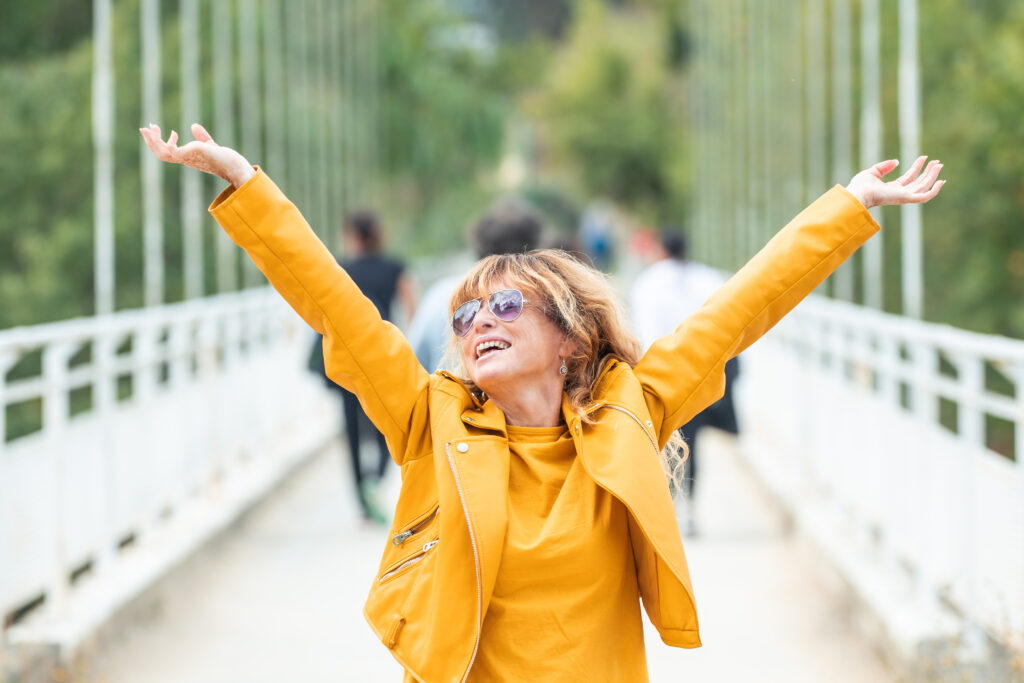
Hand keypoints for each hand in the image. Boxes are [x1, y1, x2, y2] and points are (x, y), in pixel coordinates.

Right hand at [139, 123, 254, 187]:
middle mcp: (185, 159)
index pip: (168, 152)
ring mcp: (186, 158)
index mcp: (188, 157)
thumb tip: (194, 126)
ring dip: (152, 141)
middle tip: (145, 128)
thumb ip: (202, 137)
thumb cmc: (225, 159)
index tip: (162, 130)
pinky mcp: (189, 155)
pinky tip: (173, 132)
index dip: (161, 142)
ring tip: (149, 128)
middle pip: (160, 153)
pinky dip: (165, 142)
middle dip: (150, 141)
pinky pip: (170, 151)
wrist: (235, 167)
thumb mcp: (209, 145)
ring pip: (161, 153)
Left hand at [845, 156, 944, 209]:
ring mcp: (903, 197)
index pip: (909, 178)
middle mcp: (899, 194)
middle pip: (918, 183)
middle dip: (928, 172)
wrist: (857, 194)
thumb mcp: (872, 172)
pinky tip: (941, 181)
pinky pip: (924, 196)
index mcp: (891, 189)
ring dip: (932, 176)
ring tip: (939, 164)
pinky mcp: (906, 198)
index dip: (917, 167)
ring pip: (923, 187)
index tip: (924, 157)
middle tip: (937, 162)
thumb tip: (897, 162)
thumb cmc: (860, 186)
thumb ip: (884, 166)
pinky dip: (934, 190)